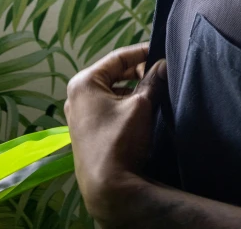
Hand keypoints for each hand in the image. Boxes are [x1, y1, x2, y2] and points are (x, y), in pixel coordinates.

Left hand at [64, 43, 166, 223]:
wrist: (109, 188)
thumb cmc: (119, 141)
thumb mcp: (140, 105)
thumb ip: (153, 80)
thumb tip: (164, 65)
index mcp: (84, 83)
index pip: (117, 58)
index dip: (141, 53)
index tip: (160, 52)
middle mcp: (76, 95)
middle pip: (113, 73)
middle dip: (138, 72)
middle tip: (159, 73)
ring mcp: (79, 114)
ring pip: (111, 91)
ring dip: (132, 89)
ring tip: (154, 91)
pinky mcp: (86, 129)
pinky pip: (107, 106)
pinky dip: (124, 103)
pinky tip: (142, 108)